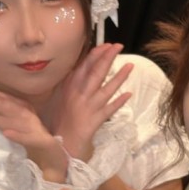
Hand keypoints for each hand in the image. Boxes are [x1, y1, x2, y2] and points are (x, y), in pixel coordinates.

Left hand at [0, 84, 66, 176]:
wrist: (55, 156)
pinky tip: (7, 133)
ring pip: (13, 121)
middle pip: (6, 106)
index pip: (2, 98)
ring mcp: (35, 129)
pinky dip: (18, 136)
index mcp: (23, 110)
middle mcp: (28, 116)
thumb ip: (3, 114)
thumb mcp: (16, 124)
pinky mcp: (41, 143)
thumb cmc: (33, 139)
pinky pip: (28, 139)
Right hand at [52, 43, 133, 161]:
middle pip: (95, 73)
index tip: (106, 45)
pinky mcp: (96, 120)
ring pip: (106, 89)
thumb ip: (69, 85)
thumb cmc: (58, 121)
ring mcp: (89, 107)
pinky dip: (119, 102)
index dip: (95, 55)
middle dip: (107, 58)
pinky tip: (129, 94)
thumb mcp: (59, 99)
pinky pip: (110, 109)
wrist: (61, 144)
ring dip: (119, 77)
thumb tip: (79, 70)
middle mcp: (79, 95)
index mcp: (69, 88)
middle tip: (118, 46)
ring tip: (130, 65)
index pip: (84, 67)